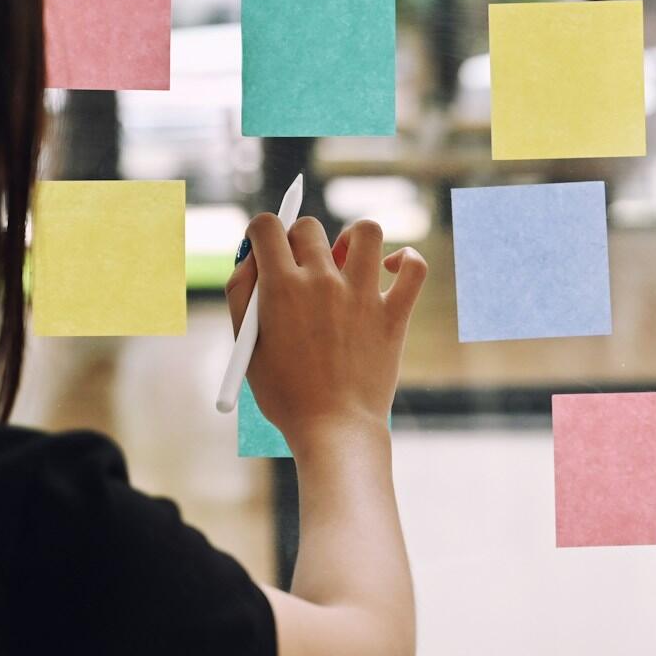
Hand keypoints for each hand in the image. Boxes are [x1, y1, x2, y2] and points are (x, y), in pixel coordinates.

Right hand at [225, 214, 426, 450]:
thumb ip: (241, 295)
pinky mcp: (394, 314)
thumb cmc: (285, 393)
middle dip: (299, 240)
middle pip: (309, 227)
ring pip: (366, 232)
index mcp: (281, 287)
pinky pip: (414, 268)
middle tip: (300, 270)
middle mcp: (322, 281)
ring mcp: (362, 295)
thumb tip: (252, 257)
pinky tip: (391, 269)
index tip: (266, 250)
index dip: (262, 232)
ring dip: (353, 239)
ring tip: (346, 262)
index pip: (267, 226)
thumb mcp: (247, 345)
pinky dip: (407, 260)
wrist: (333, 429)